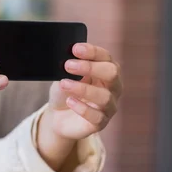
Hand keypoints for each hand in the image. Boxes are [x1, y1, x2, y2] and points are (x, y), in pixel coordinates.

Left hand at [37, 43, 122, 171]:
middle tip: (68, 65)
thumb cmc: (66, 89)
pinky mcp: (101, 122)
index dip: (92, 51)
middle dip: (90, 67)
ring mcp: (109, 105)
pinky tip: (70, 101)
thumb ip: (69, 67)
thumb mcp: (65, 74)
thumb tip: (68, 59)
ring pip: (105, 97)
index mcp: (105, 69)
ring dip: (83, 88)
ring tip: (64, 84)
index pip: (105, 56)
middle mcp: (113, 86)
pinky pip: (97, 117)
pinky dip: (82, 108)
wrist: (58, 114)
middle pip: (112, 73)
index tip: (75, 49)